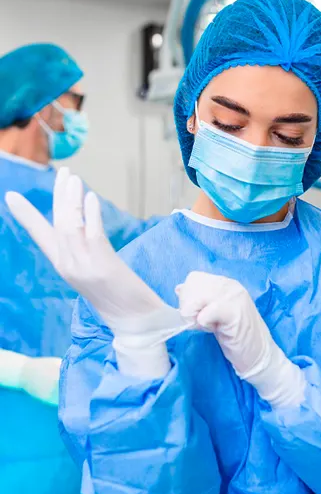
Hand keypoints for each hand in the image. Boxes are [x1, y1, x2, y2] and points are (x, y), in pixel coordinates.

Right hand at [5, 168, 176, 338]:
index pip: (41, 236)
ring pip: (70, 226)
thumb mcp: (95, 273)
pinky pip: (92, 234)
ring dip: (72, 200)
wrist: (136, 321)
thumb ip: (87, 252)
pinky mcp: (102, 266)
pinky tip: (91, 198)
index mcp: (64, 266)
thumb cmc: (120, 298)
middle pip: (57, 223)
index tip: (11, 196)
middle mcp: (68, 265)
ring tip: (75, 178)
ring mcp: (83, 266)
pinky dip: (91, 214)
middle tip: (63, 172)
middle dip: (58, 196)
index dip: (26, 216)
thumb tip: (86, 227)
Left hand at [175, 271, 304, 406]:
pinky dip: (203, 323)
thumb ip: (200, 300)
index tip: (199, 314)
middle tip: (203, 323)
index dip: (188, 297)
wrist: (259, 355)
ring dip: (196, 315)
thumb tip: (179, 289)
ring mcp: (235, 298)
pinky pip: (206, 313)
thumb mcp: (214, 314)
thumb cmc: (236, 337)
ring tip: (209, 327)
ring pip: (198, 297)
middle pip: (193, 286)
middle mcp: (232, 286)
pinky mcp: (236, 314)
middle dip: (189, 306)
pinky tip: (214, 330)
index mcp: (226, 284)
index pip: (194, 279)